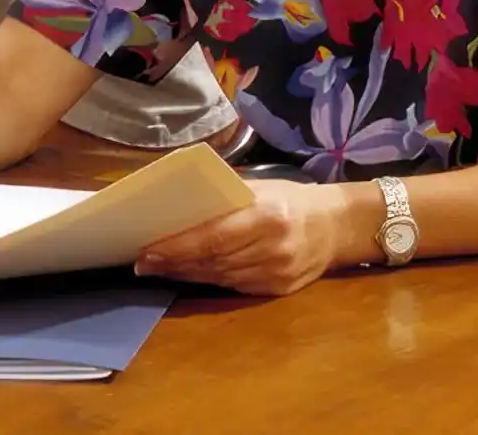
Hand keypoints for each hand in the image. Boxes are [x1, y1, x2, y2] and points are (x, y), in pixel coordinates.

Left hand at [134, 179, 357, 296]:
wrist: (336, 226)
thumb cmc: (288, 198)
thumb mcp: (258, 188)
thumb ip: (222, 198)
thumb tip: (173, 203)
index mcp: (267, 216)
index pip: (212, 237)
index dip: (177, 248)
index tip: (146, 251)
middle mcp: (273, 249)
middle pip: (212, 261)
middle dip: (173, 263)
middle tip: (141, 262)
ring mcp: (277, 274)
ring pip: (220, 278)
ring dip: (184, 275)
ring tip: (156, 268)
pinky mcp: (278, 290)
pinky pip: (233, 286)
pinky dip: (207, 280)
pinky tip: (186, 275)